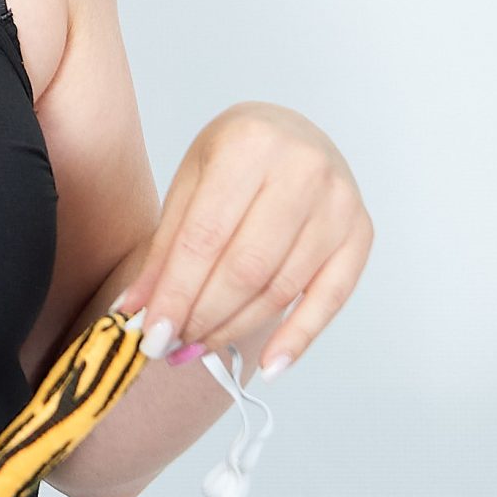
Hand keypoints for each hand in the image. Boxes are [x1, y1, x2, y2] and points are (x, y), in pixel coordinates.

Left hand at [108, 102, 371, 379]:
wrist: (293, 130)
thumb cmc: (236, 154)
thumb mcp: (191, 181)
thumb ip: (166, 246)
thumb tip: (135, 311)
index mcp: (250, 145)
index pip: (204, 238)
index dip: (175, 292)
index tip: (149, 333)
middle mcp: (303, 170)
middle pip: (244, 269)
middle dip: (202, 316)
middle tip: (169, 346)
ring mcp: (339, 203)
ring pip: (280, 289)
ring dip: (235, 329)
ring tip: (198, 348)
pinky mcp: (361, 233)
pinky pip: (331, 299)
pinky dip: (298, 338)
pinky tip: (268, 366)